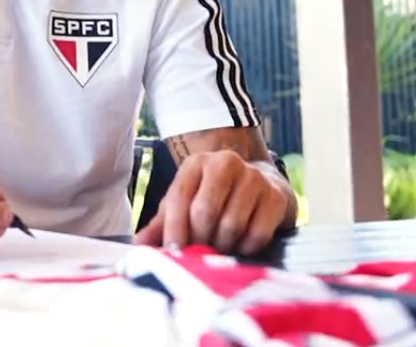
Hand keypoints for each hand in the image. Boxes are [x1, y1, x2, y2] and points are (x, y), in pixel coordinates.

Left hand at [133, 150, 290, 255]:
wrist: (261, 184)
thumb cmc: (214, 198)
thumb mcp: (185, 203)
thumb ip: (162, 223)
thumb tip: (139, 244)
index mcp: (196, 163)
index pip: (180, 197)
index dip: (174, 228)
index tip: (172, 252)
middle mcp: (225, 162)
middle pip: (205, 212)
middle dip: (199, 240)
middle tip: (199, 253)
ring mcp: (254, 177)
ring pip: (231, 225)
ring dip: (223, 246)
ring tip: (220, 248)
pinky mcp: (275, 196)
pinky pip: (257, 234)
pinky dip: (246, 248)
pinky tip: (242, 246)